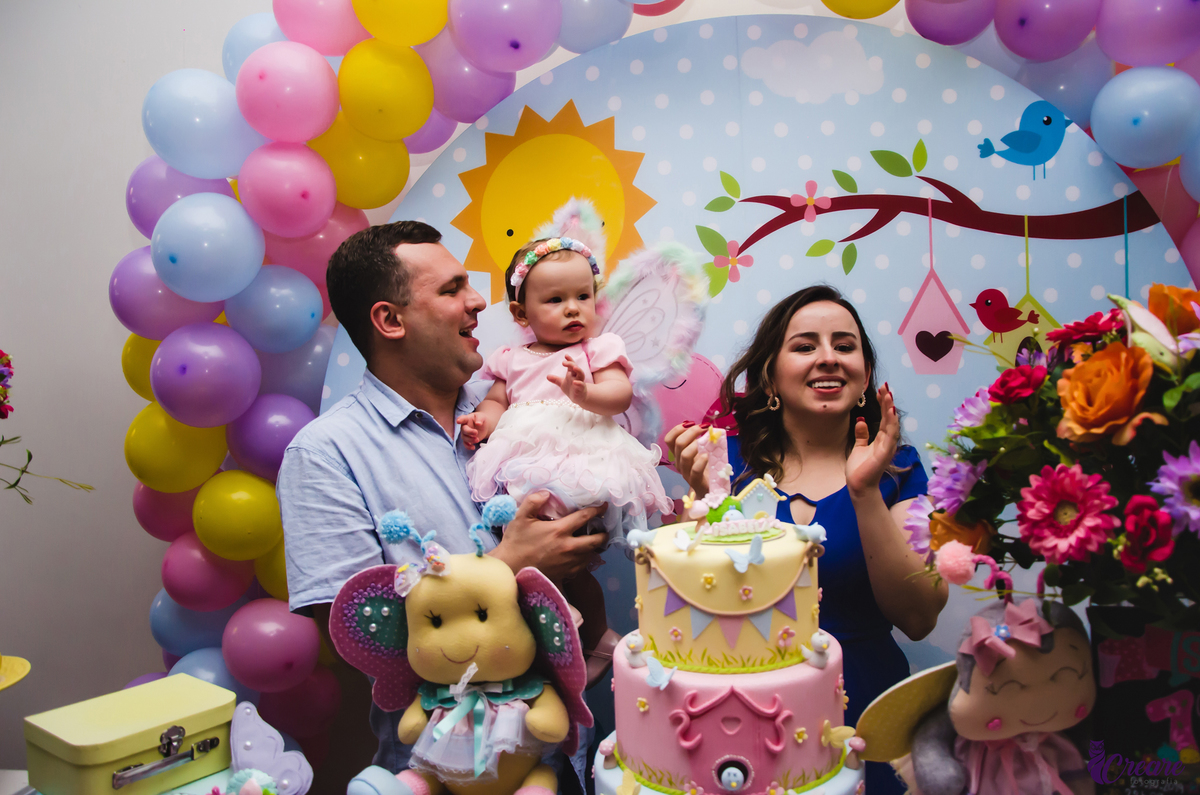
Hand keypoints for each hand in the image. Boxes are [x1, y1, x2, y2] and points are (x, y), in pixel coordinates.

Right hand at [456, 412, 487, 449]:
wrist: (483, 426)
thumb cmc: (480, 419)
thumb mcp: (482, 417)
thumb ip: (480, 419)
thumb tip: (478, 423)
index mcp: (467, 419)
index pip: (462, 418)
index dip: (460, 420)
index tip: (458, 421)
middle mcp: (464, 427)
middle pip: (464, 430)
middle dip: (469, 432)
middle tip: (476, 432)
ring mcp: (465, 434)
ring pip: (465, 438)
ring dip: (471, 440)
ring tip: (477, 439)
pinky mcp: (468, 440)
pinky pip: (466, 444)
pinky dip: (468, 447)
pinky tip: (473, 447)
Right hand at [491, 492, 607, 579]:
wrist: (510, 569)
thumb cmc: (515, 543)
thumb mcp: (521, 518)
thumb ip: (533, 502)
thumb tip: (547, 492)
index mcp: (559, 531)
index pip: (584, 517)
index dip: (597, 510)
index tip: (604, 506)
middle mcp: (568, 547)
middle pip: (595, 541)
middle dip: (603, 534)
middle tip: (604, 530)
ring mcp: (568, 562)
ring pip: (591, 555)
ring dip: (595, 548)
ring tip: (595, 543)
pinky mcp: (565, 574)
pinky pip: (582, 566)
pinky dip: (585, 560)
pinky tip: (581, 556)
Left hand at [546, 355, 588, 404]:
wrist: (578, 398)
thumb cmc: (571, 388)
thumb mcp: (562, 383)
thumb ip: (555, 379)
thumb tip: (547, 376)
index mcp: (572, 374)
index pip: (571, 364)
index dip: (569, 360)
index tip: (566, 355)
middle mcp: (577, 376)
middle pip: (576, 367)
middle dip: (571, 364)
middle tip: (564, 362)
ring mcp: (580, 382)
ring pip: (581, 374)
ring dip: (578, 370)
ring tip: (574, 367)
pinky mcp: (581, 389)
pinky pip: (581, 385)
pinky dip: (579, 383)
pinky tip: (574, 382)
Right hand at [664, 422, 708, 498]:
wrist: (708, 489)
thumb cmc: (705, 468)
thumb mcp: (700, 451)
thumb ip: (700, 441)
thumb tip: (706, 426)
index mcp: (678, 454)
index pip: (669, 439)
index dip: (678, 429)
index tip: (690, 423)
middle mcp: (679, 462)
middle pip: (678, 444)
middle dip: (691, 432)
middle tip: (704, 428)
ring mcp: (686, 472)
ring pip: (684, 455)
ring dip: (696, 444)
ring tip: (707, 441)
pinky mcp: (695, 481)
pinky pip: (695, 470)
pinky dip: (701, 461)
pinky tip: (707, 455)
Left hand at [846, 383, 898, 497]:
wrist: (859, 486)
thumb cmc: (860, 469)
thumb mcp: (859, 447)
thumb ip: (862, 434)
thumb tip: (861, 420)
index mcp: (881, 439)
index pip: (884, 418)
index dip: (883, 404)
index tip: (881, 390)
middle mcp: (887, 442)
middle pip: (889, 418)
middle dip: (887, 402)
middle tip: (885, 387)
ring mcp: (887, 447)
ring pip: (891, 424)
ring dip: (890, 409)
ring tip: (888, 395)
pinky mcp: (884, 453)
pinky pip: (889, 435)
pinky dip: (890, 423)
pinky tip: (890, 412)